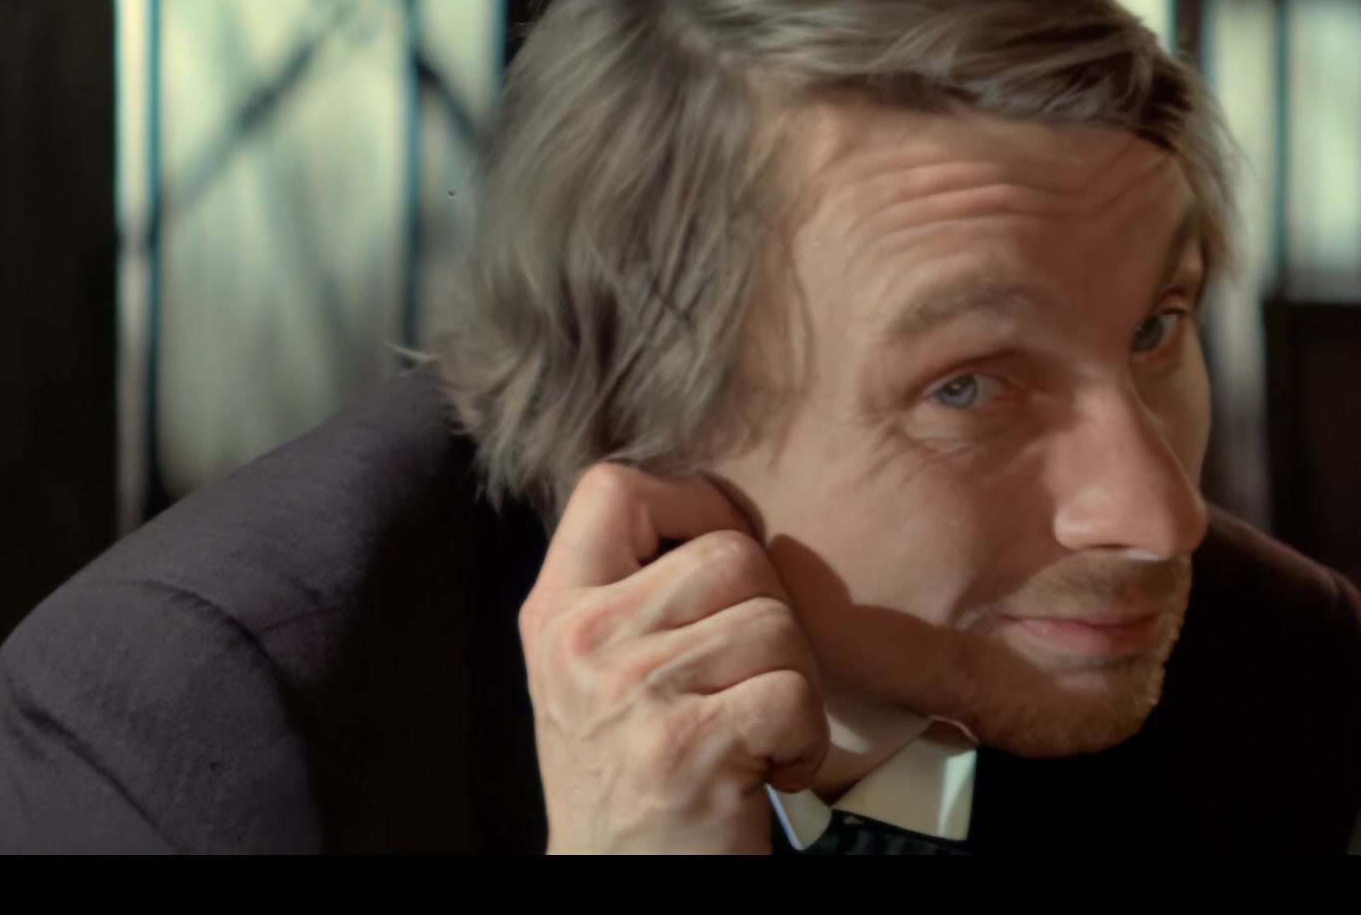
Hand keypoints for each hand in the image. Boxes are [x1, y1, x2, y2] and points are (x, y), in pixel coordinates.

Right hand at [519, 464, 828, 854]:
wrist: (619, 883)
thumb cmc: (627, 775)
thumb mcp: (590, 672)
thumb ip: (629, 592)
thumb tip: (719, 512)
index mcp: (556, 612)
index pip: (614, 486)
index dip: (692, 503)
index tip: (720, 555)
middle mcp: (583, 641)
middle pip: (731, 554)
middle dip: (769, 615)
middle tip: (751, 678)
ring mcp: (631, 693)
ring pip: (774, 623)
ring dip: (793, 683)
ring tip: (758, 730)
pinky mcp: (687, 747)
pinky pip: (792, 692)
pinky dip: (804, 739)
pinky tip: (772, 768)